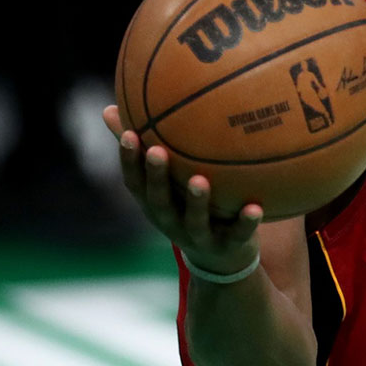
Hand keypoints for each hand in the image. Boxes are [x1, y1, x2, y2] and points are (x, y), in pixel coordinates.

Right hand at [103, 105, 261, 273]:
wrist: (221, 258)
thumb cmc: (190, 206)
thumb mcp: (169, 182)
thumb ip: (147, 148)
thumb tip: (110, 107)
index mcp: (155, 204)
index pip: (135, 182)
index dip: (129, 161)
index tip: (129, 134)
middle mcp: (171, 222)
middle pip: (159, 200)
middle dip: (157, 177)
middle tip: (158, 151)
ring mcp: (198, 237)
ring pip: (194, 221)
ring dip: (196, 201)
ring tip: (200, 180)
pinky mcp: (227, 247)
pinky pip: (238, 235)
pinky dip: (246, 223)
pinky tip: (255, 207)